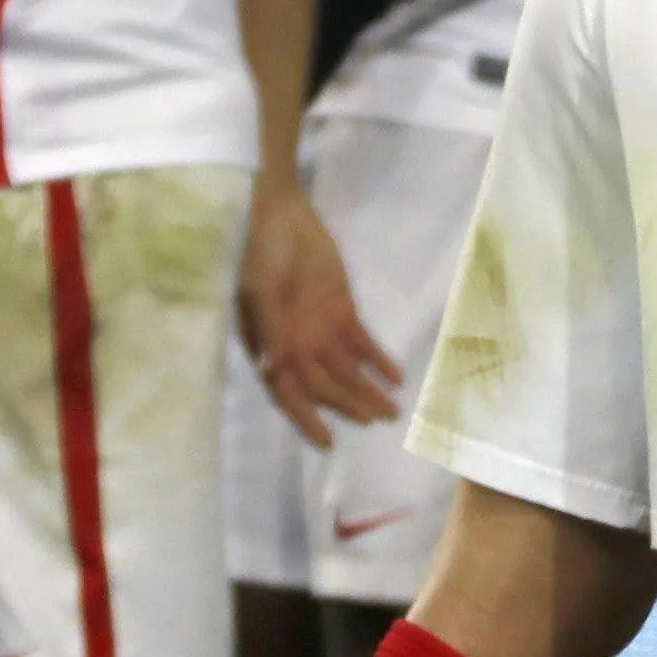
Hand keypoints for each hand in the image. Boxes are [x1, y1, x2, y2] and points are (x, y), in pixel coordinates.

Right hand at [239, 180, 401, 445]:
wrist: (282, 214)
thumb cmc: (262, 253)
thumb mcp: (260, 291)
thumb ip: (271, 331)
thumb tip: (274, 370)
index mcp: (270, 347)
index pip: (288, 392)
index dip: (306, 418)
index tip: (328, 442)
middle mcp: (296, 346)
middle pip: (325, 385)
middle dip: (349, 404)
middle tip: (375, 420)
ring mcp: (320, 330)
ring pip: (348, 370)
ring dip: (368, 390)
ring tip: (392, 410)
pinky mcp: (342, 311)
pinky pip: (363, 344)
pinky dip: (379, 361)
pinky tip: (396, 378)